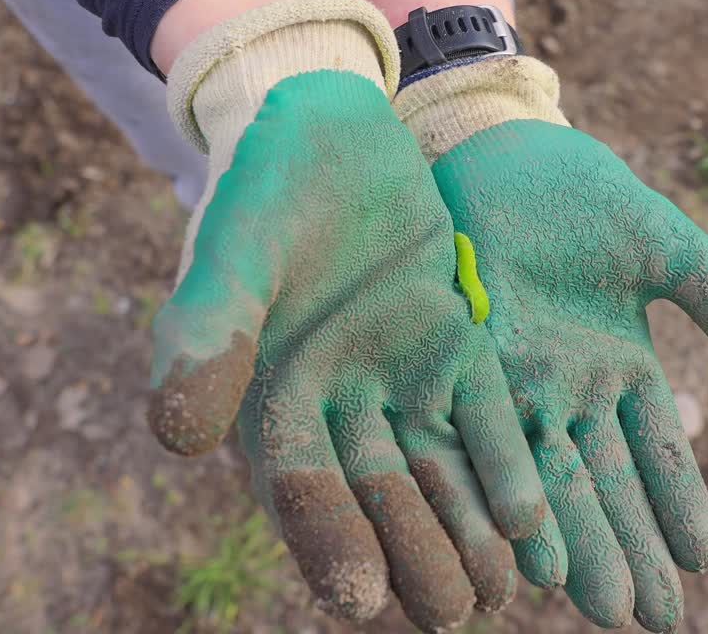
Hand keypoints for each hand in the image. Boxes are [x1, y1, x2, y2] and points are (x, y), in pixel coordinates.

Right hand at [147, 0, 548, 631]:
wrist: (328, 123)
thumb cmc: (264, 186)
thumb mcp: (235, 252)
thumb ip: (210, 333)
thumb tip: (173, 435)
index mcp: (273, 399)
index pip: (302, 489)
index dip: (330, 541)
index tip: (361, 596)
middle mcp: (339, 407)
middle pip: (380, 499)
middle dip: (415, 556)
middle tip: (451, 614)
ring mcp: (401, 382)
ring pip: (438, 473)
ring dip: (466, 531)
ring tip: (501, 591)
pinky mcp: (456, 351)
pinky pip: (486, 419)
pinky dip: (506, 467)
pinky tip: (534, 517)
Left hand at [397, 57, 707, 631]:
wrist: (494, 156)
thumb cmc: (580, 195)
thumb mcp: (659, 241)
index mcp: (622, 370)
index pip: (657, 454)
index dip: (679, 505)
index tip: (702, 561)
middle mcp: (566, 396)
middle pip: (602, 486)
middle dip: (626, 551)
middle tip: (647, 618)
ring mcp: (510, 391)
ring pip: (543, 480)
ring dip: (570, 544)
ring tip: (596, 602)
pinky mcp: (455, 374)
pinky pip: (476, 443)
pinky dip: (499, 493)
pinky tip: (518, 544)